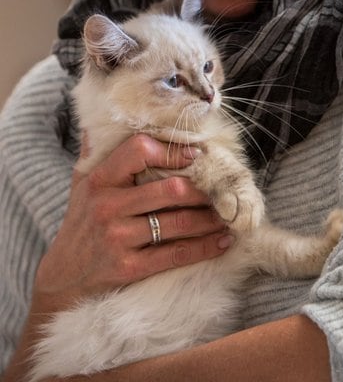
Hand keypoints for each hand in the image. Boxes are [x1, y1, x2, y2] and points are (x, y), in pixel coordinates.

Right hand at [34, 133, 232, 311]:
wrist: (63, 277)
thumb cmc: (79, 222)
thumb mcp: (80, 183)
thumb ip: (96, 151)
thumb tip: (107, 115)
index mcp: (100, 179)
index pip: (139, 150)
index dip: (172, 151)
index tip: (197, 154)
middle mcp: (109, 205)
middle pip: (170, 189)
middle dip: (203, 189)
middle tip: (224, 187)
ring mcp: (119, 237)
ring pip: (179, 222)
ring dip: (211, 218)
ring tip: (229, 213)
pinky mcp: (130, 267)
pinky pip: (177, 254)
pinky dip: (205, 247)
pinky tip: (222, 242)